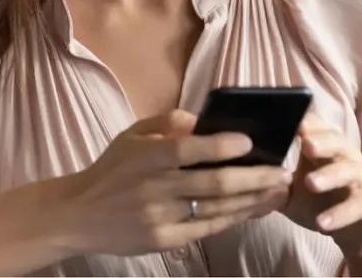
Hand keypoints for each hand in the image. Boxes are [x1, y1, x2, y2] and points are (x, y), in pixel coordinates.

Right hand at [55, 110, 292, 256]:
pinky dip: (234, 218)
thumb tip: (205, 120)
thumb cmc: (111, 169)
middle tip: (283, 171)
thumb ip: (167, 122)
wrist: (78, 215)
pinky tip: (254, 208)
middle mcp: (153, 188)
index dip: (220, 145)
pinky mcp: (163, 241)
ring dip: (253, 200)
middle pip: (213, 184)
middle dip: (254, 178)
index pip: (187, 149)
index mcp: (145, 157)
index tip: (249, 141)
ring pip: (217, 208)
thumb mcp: (132, 135)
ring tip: (278, 190)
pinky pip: (207, 228)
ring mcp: (159, 218)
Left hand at [281, 112, 361, 259]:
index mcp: (326, 151)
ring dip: (331, 175)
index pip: (319, 128)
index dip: (307, 123)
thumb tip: (238, 171)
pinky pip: (361, 205)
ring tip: (310, 183)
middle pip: (338, 142)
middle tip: (305, 144)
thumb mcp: (290, 194)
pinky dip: (342, 213)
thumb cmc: (320, 205)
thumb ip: (271, 181)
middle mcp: (347, 159)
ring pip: (351, 170)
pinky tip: (323, 222)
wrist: (355, 233)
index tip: (291, 120)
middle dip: (322, 141)